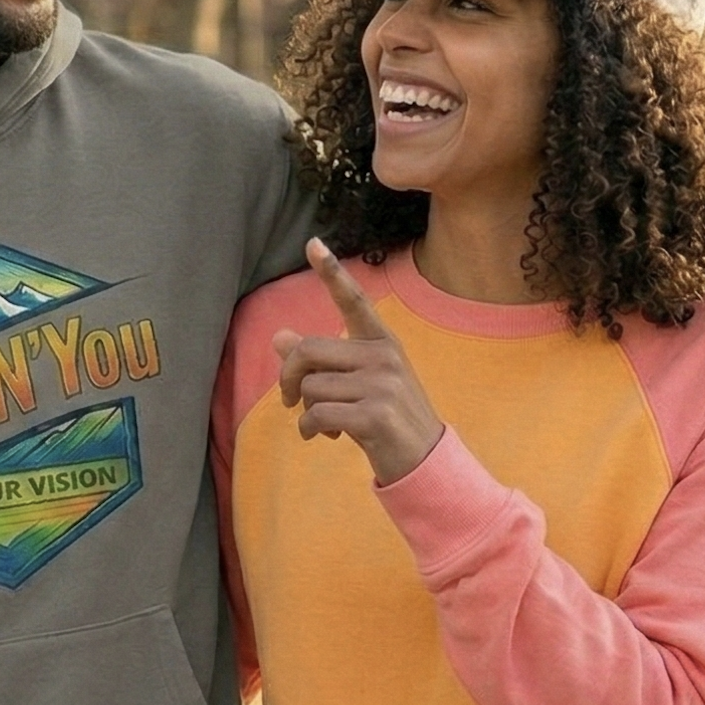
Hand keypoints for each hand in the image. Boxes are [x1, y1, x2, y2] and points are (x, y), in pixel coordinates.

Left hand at [272, 240, 443, 485]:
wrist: (426, 461)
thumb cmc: (387, 419)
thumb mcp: (358, 384)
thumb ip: (323, 361)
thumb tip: (278, 337)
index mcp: (382, 342)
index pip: (353, 301)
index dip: (331, 273)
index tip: (313, 243)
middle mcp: (384, 356)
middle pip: (308, 351)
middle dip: (288, 378)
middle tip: (287, 400)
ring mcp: (382, 385)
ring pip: (309, 388)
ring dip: (305, 412)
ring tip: (327, 425)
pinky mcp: (375, 416)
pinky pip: (316, 415)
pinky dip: (309, 430)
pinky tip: (324, 437)